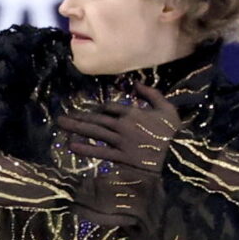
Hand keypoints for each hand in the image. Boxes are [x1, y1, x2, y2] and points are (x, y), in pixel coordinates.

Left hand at [55, 81, 183, 175]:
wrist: (177, 155)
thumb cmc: (173, 132)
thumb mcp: (166, 108)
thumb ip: (151, 94)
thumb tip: (135, 83)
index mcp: (132, 112)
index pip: (110, 107)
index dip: (101, 108)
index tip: (95, 112)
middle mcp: (122, 125)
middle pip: (96, 118)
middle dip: (78, 117)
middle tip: (61, 117)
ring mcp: (120, 141)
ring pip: (95, 132)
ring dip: (76, 128)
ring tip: (61, 124)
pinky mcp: (120, 156)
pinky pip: (100, 152)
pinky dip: (86, 149)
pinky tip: (71, 146)